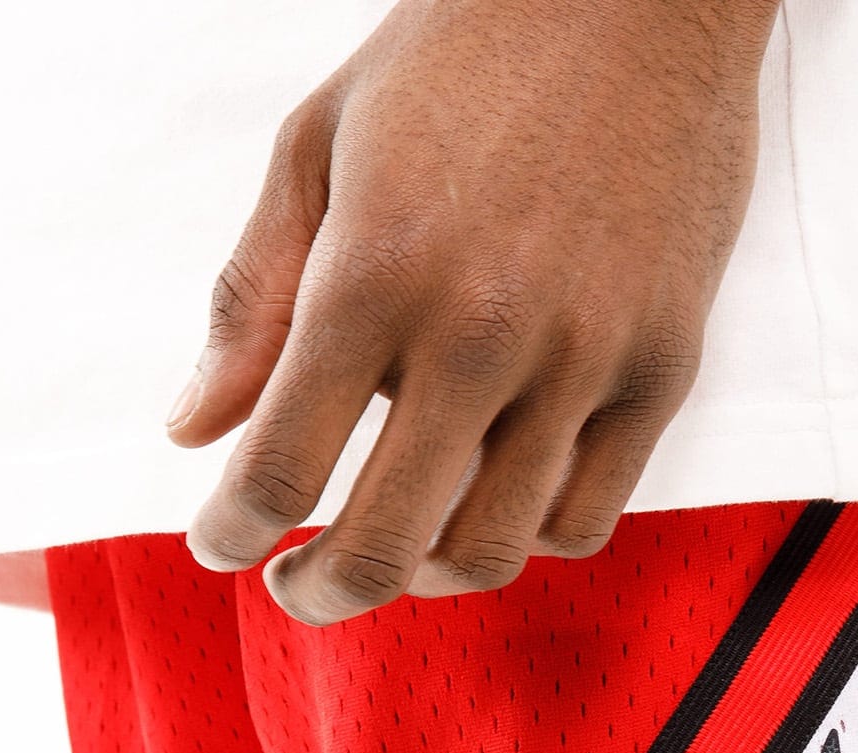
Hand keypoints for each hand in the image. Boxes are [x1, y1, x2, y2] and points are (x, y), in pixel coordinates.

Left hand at [170, 0, 779, 623]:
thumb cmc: (465, 55)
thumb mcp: (318, 146)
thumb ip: (252, 298)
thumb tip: (194, 429)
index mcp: (375, 271)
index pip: (282, 467)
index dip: (235, 535)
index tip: (223, 546)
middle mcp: (482, 331)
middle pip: (388, 544)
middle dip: (322, 591)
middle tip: (300, 588)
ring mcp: (584, 359)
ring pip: (494, 551)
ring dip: (425, 577)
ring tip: (399, 552)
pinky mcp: (663, 367)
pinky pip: (587, 517)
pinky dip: (527, 540)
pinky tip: (492, 506)